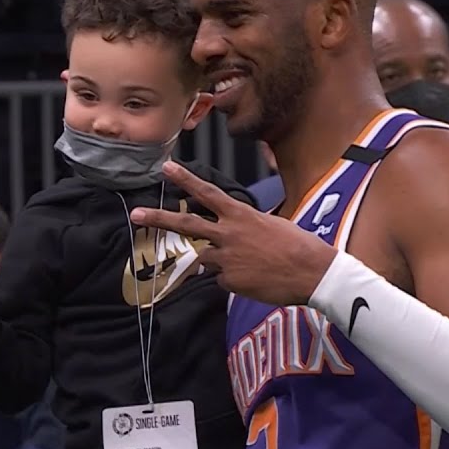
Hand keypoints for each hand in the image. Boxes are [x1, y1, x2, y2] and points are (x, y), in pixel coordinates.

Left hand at [129, 161, 336, 305]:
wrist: (312, 272)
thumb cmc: (298, 246)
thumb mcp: (271, 225)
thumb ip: (245, 226)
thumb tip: (235, 232)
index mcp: (240, 214)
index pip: (207, 192)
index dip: (185, 180)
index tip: (166, 168)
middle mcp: (228, 233)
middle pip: (185, 224)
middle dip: (158, 218)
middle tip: (135, 214)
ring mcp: (225, 258)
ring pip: (204, 258)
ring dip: (215, 261)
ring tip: (248, 264)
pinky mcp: (229, 280)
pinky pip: (221, 280)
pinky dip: (233, 280)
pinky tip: (255, 279)